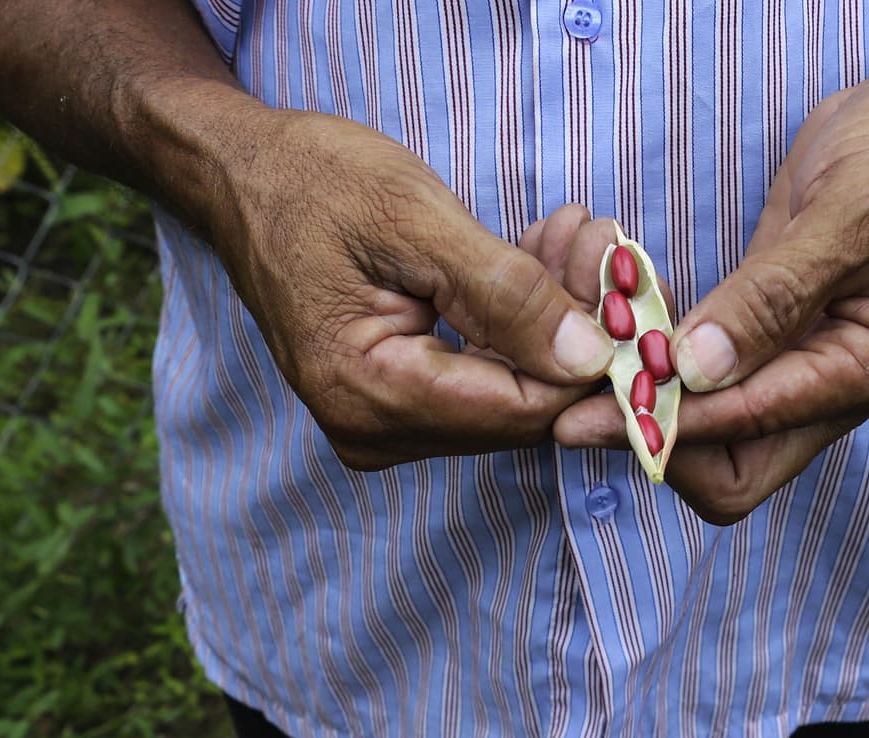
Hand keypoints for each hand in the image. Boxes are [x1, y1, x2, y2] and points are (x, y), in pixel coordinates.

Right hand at [203, 110, 615, 469]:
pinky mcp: (393, 403)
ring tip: (571, 235)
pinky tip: (537, 258)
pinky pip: (485, 379)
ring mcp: (380, 423)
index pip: (521, 408)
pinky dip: (520, 324)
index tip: (625, 276)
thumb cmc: (314, 182)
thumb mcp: (415, 219)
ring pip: (511, 392)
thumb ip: (506, 295)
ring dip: (553, 317)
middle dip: (576, 327)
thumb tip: (592, 358)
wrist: (244, 178)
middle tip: (600, 239)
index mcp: (367, 392)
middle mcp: (372, 429)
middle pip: (521, 406)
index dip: (590, 354)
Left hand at [555, 69, 868, 523]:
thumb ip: (772, 296)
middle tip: (581, 404)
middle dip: (661, 440)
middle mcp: (847, 387)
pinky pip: (719, 388)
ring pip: (721, 437)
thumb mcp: (844, 213)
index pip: (756, 423)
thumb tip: (696, 369)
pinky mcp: (786, 343)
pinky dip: (668, 379)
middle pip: (738, 467)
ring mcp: (815, 370)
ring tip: (590, 375)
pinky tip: (622, 349)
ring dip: (657, 414)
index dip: (672, 420)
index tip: (590, 415)